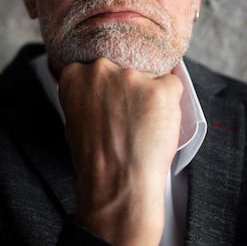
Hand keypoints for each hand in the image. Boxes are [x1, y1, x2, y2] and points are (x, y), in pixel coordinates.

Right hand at [58, 58, 182, 245]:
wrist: (116, 182)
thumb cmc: (95, 159)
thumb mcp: (74, 119)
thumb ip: (86, 95)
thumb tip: (103, 89)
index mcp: (75, 74)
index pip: (99, 65)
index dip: (108, 86)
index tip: (111, 101)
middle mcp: (101, 68)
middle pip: (125, 67)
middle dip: (128, 88)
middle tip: (127, 117)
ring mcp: (132, 77)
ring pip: (149, 77)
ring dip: (149, 97)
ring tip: (141, 126)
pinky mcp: (161, 89)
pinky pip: (173, 86)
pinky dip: (170, 105)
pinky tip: (157, 125)